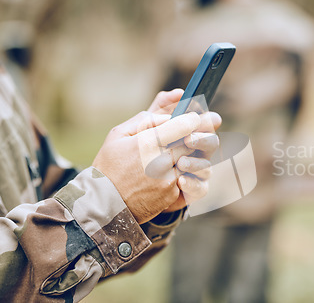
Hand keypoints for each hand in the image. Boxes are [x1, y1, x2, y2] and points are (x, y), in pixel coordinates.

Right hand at [92, 89, 219, 223]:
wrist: (104, 204)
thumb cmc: (108, 166)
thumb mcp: (118, 135)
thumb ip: (144, 120)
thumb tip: (168, 117)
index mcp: (147, 143)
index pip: (182, 126)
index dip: (192, 120)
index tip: (196, 117)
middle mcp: (160, 161)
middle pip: (191, 142)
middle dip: (198, 134)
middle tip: (203, 128)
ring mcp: (168, 179)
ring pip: (192, 160)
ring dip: (194, 154)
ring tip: (190, 149)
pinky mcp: (172, 194)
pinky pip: (187, 177)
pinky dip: (187, 171)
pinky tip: (181, 167)